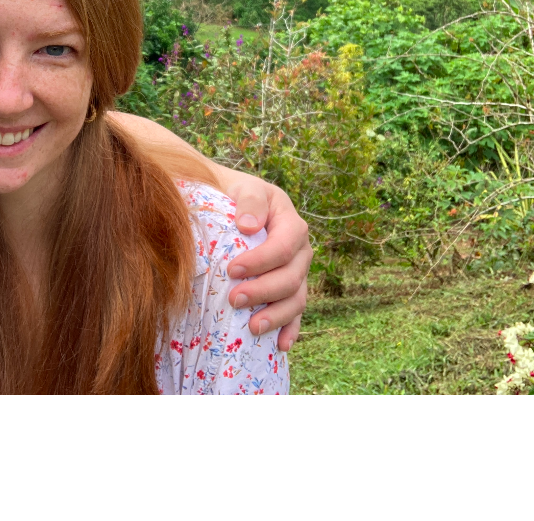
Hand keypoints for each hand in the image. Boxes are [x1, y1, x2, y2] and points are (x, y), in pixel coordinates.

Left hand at [216, 169, 310, 348]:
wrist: (233, 203)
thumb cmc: (236, 195)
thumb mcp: (243, 188)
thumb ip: (249, 201)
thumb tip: (248, 227)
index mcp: (291, 224)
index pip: (283, 247)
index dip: (261, 262)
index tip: (232, 270)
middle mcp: (300, 251)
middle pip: (291, 277)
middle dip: (264, 291)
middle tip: (234, 299)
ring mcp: (297, 272)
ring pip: (296, 299)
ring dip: (277, 316)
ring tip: (252, 327)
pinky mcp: (289, 290)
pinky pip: (296, 313)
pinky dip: (290, 329)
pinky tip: (281, 345)